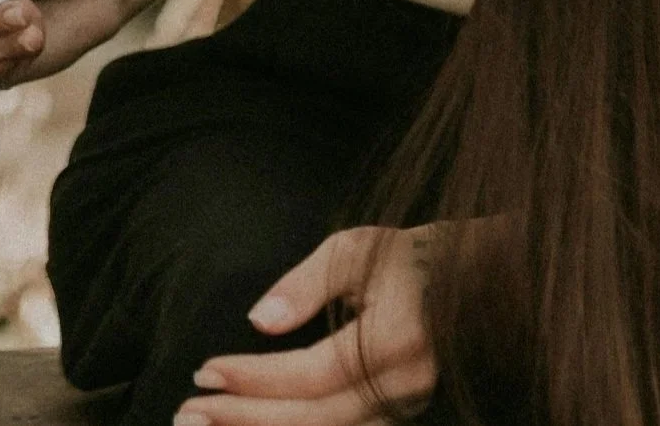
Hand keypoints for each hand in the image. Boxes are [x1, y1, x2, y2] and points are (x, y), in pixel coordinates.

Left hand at [179, 225, 436, 424]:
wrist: (472, 279)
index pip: (313, 374)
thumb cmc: (403, 256)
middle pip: (316, 419)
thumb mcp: (351, 250)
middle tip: (186, 415)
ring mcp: (405, 409)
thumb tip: (258, 321)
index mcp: (394, 340)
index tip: (204, 371)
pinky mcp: (399, 417)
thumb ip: (304, 285)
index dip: (256, 378)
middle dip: (246, 418)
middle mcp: (404, 386)